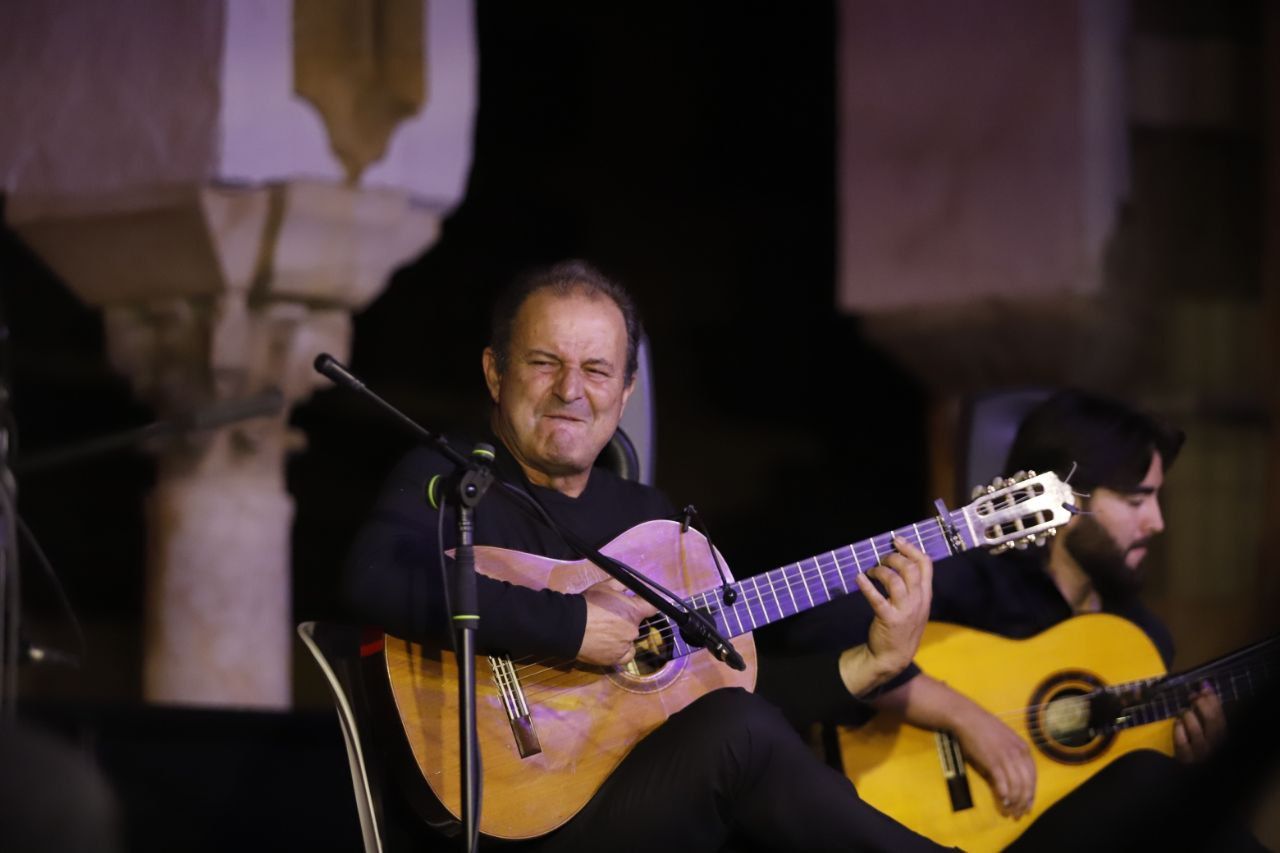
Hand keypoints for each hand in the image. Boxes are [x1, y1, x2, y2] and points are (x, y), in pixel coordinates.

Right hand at [576, 578, 657, 665]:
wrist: (570, 626)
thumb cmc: (588, 604)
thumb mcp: (606, 586)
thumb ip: (624, 584)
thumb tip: (635, 584)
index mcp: (634, 612)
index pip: (653, 607)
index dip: (648, 604)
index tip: (642, 604)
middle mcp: (634, 630)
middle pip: (638, 625)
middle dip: (629, 620)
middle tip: (613, 617)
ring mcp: (625, 646)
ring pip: (630, 639)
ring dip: (623, 635)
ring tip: (606, 631)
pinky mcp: (616, 659)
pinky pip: (626, 655)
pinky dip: (621, 650)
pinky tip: (611, 645)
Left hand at [856, 536, 932, 679]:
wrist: (895, 656)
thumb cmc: (902, 626)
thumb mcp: (916, 606)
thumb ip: (913, 586)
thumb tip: (901, 560)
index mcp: (925, 595)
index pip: (926, 564)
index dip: (911, 548)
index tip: (897, 540)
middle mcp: (918, 601)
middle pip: (910, 569)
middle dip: (894, 557)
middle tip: (881, 559)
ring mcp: (905, 611)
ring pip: (895, 580)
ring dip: (880, 570)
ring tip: (871, 571)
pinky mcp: (889, 620)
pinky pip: (877, 599)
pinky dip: (867, 586)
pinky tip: (859, 579)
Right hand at [952, 706, 1035, 817]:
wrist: (966, 717)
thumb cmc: (982, 728)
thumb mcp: (1004, 740)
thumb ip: (1012, 756)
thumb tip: (1012, 776)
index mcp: (1023, 748)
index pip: (1033, 776)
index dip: (1031, 794)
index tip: (1027, 805)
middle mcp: (1018, 753)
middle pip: (1028, 784)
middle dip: (1025, 802)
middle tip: (1019, 814)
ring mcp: (1006, 757)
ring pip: (1017, 787)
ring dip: (1015, 802)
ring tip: (1010, 811)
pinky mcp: (993, 761)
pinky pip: (1003, 783)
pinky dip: (1004, 795)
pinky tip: (1002, 801)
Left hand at [1174, 682, 1226, 762]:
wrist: (1190, 769)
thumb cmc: (1200, 743)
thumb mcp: (1208, 727)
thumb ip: (1209, 709)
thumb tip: (1205, 686)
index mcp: (1224, 737)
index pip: (1222, 716)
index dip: (1212, 699)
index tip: (1203, 687)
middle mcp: (1216, 746)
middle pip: (1213, 721)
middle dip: (1201, 704)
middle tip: (1192, 696)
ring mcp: (1201, 754)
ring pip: (1196, 729)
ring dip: (1187, 715)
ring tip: (1183, 711)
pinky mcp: (1186, 759)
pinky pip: (1181, 740)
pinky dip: (1178, 728)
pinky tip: (1177, 723)